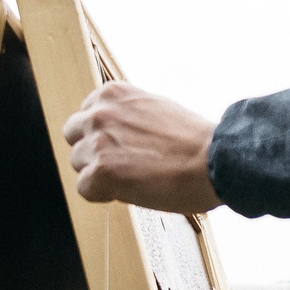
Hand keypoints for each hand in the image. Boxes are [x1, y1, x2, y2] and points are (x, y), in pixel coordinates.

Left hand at [61, 81, 220, 211]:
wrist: (215, 160)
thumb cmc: (196, 141)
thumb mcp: (157, 108)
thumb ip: (129, 116)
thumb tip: (120, 134)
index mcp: (113, 93)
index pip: (86, 115)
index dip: (103, 135)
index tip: (120, 146)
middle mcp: (100, 113)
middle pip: (75, 139)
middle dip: (94, 153)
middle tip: (122, 165)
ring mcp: (97, 142)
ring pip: (79, 165)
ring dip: (101, 175)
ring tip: (133, 179)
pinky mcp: (101, 171)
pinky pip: (85, 189)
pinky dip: (104, 195)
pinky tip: (130, 191)